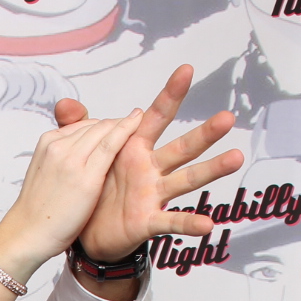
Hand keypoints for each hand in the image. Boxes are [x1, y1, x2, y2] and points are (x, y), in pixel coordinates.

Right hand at [0, 110, 146, 274]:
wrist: (27, 234)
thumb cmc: (39, 210)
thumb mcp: (46, 172)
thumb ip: (64, 154)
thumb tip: (83, 148)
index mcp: (47, 142)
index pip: (83, 125)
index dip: (103, 127)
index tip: (116, 132)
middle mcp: (58, 145)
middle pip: (96, 125)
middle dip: (116, 123)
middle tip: (134, 125)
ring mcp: (72, 159)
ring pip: (105, 129)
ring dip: (125, 122)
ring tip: (139, 120)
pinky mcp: (86, 176)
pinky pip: (111, 144)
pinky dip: (127, 129)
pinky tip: (139, 122)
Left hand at [77, 65, 243, 261]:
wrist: (87, 231)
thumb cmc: (94, 188)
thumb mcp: (84, 155)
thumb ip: (77, 128)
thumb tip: (64, 104)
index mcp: (136, 147)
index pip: (156, 116)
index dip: (170, 94)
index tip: (186, 69)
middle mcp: (152, 168)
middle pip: (183, 147)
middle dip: (205, 133)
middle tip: (228, 117)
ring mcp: (154, 194)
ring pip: (187, 179)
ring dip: (212, 169)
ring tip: (236, 158)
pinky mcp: (148, 220)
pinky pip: (171, 222)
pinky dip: (190, 223)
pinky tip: (208, 225)